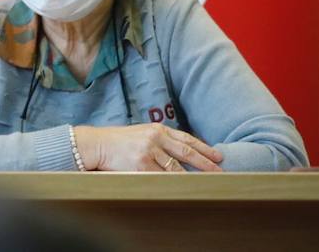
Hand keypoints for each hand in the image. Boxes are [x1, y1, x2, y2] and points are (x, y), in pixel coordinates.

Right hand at [73, 124, 223, 171]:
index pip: (186, 139)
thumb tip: (184, 153)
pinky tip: (184, 188)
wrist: (97, 144)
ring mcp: (148, 152)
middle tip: (220, 171)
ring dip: (192, 177)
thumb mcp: (142, 134)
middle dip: (206, 163)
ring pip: (176, 168)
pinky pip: (162, 177)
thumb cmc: (119, 141)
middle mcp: (155, 138)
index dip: (204, 148)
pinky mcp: (141, 165)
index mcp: (157, 129)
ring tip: (205, 183)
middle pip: (187, 152)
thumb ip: (160, 140)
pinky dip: (174, 183)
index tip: (218, 156)